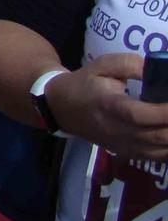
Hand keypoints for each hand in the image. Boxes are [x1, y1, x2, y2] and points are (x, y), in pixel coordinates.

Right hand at [48, 53, 167, 160]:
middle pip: (157, 136)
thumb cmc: (86, 83)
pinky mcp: (128, 153)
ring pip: (161, 149)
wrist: (62, 107)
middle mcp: (117, 130)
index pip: (140, 114)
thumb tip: (158, 70)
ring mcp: (123, 145)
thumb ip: (131, 64)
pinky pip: (158, 155)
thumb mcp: (103, 65)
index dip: (164, 112)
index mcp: (109, 105)